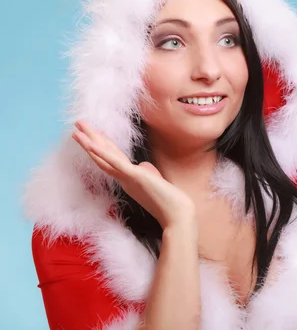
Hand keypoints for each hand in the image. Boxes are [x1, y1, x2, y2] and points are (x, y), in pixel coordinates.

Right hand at [72, 120, 196, 228]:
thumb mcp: (155, 180)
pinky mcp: (133, 176)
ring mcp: (127, 178)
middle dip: (91, 139)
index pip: (112, 158)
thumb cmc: (168, 200)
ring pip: (104, 158)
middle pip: (103, 155)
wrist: (176, 215)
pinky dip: (102, 153)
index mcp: (128, 179)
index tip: (93, 133)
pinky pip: (114, 163)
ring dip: (89, 143)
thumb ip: (146, 171)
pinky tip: (91, 144)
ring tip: (76, 131)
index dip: (102, 145)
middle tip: (78, 125)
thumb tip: (142, 165)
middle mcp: (123, 178)